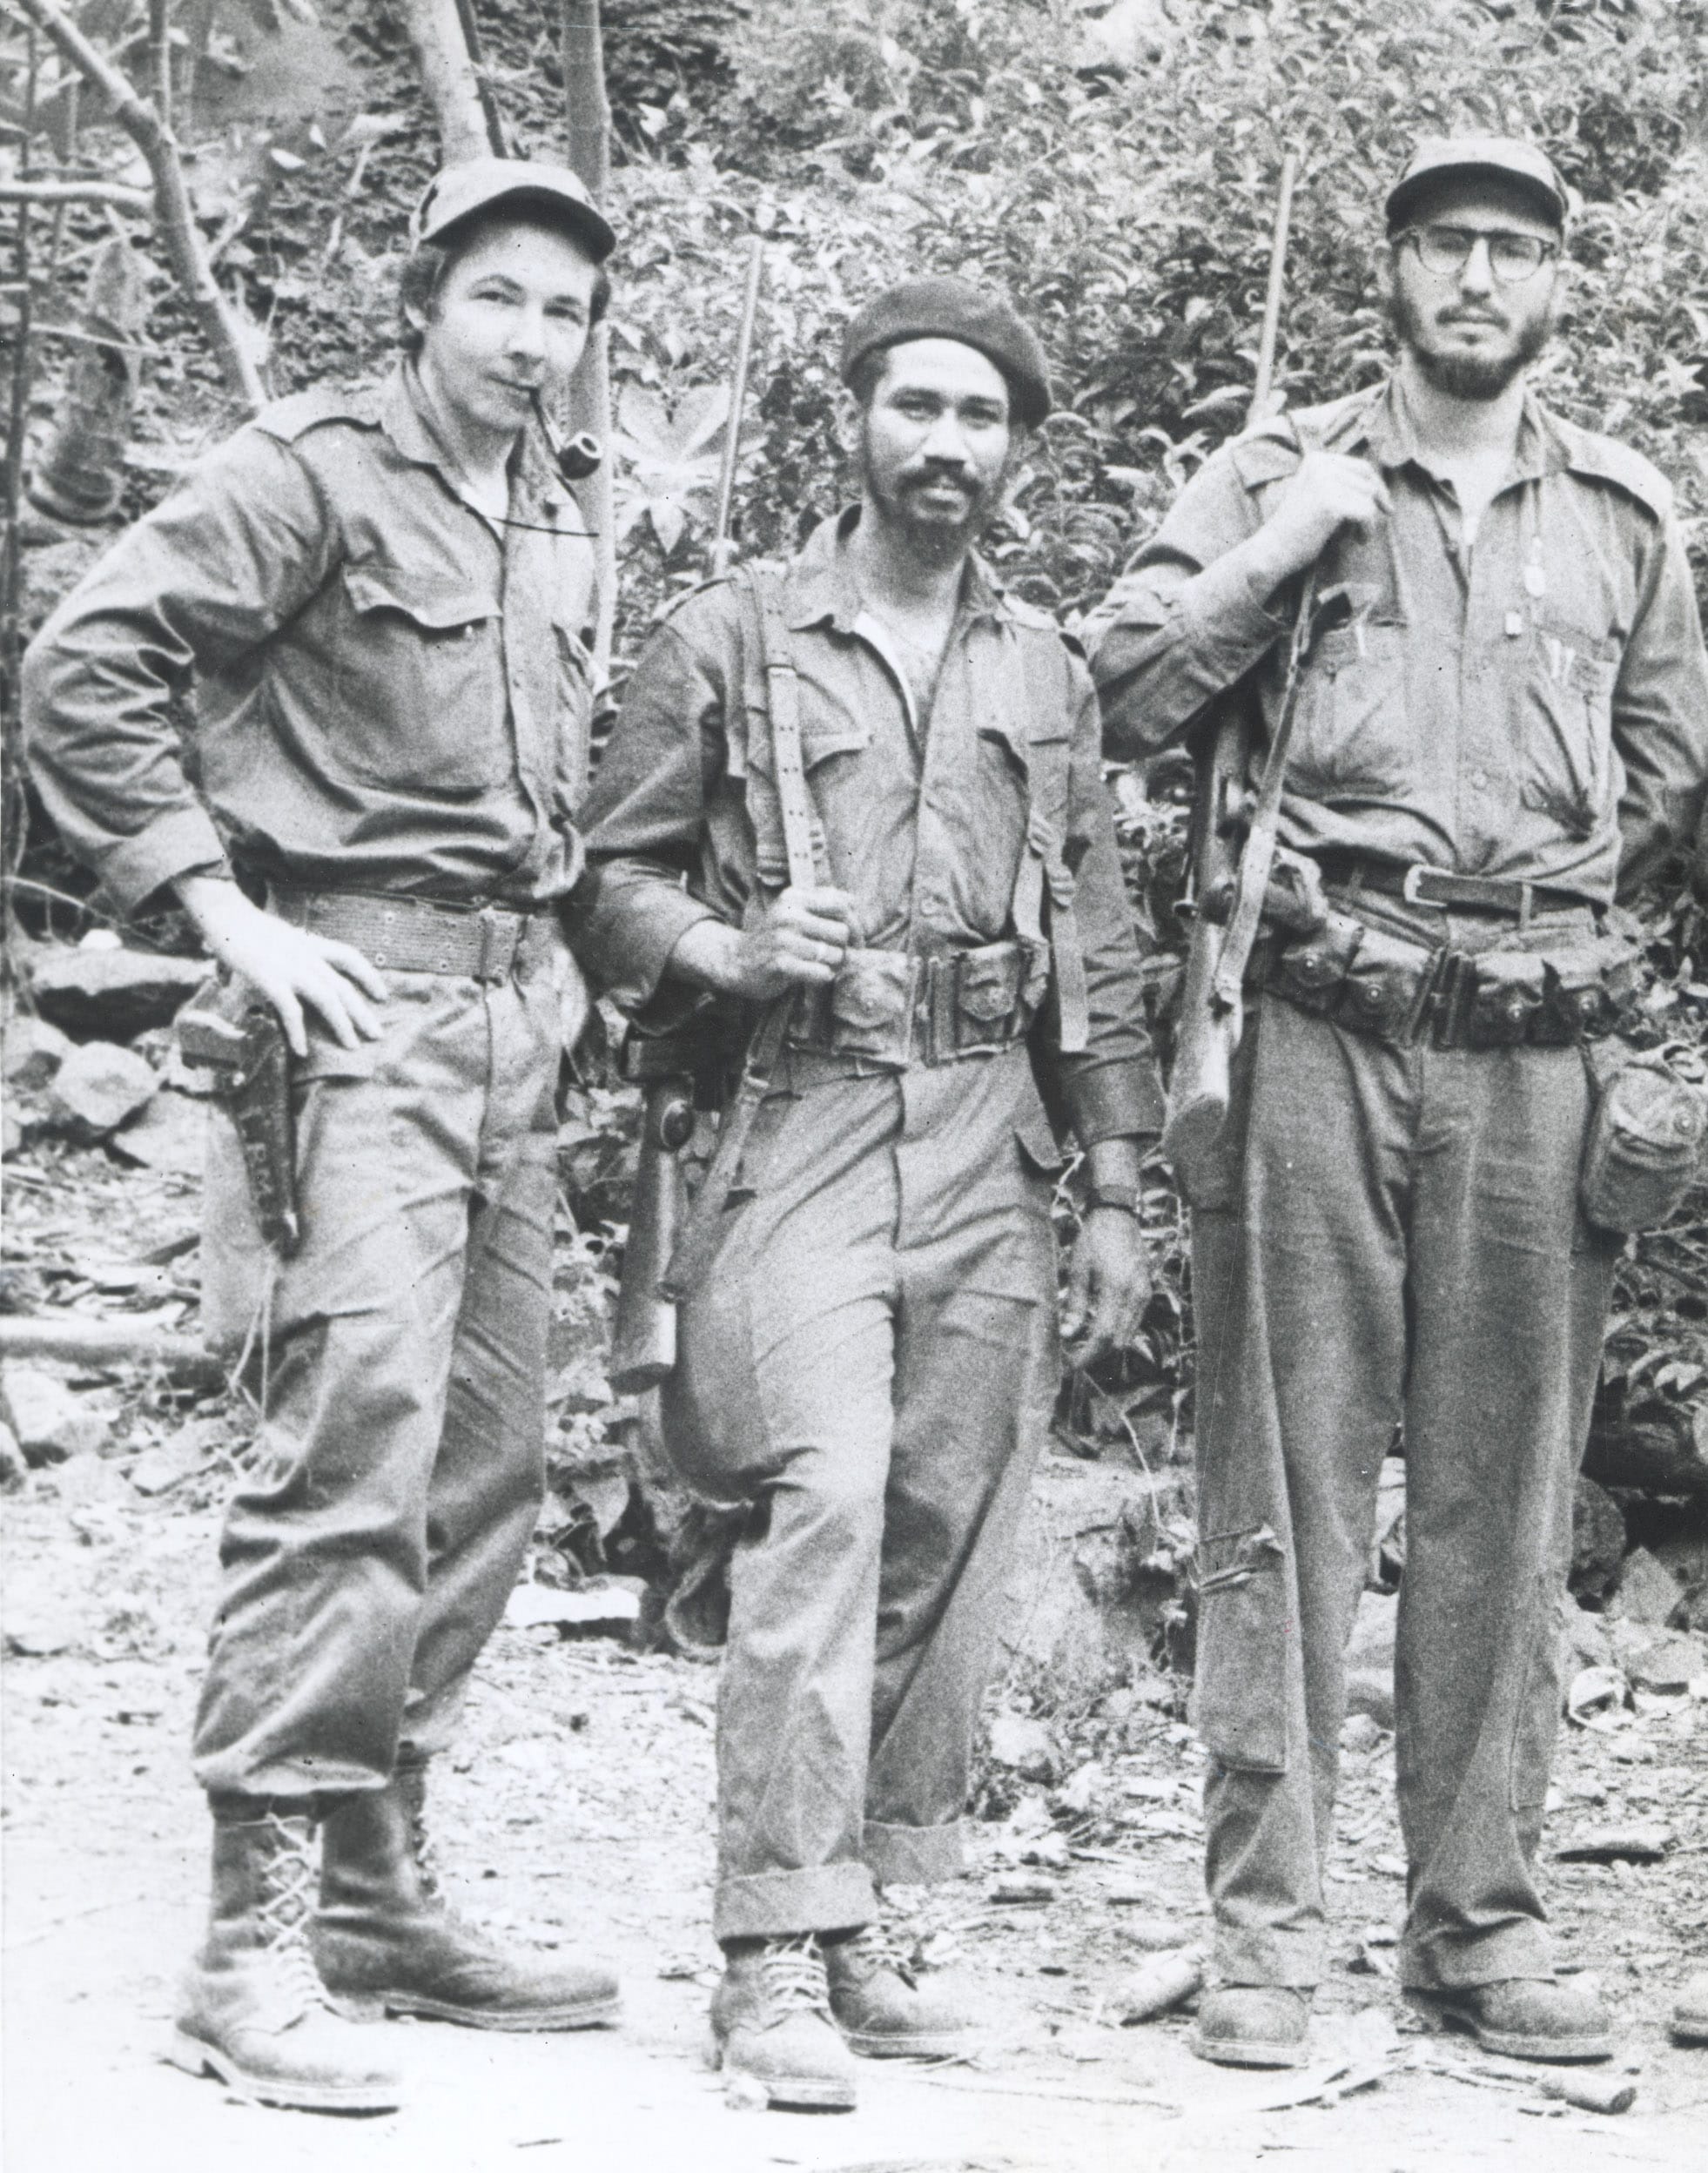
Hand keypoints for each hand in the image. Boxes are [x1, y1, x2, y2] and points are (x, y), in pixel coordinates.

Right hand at [176, 875, 388, 1057]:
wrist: (224, 914)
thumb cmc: (247, 927)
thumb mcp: (281, 937)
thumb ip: (295, 952)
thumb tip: (301, 971)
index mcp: (311, 943)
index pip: (350, 957)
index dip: (369, 976)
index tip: (382, 995)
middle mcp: (307, 956)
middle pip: (343, 986)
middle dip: (363, 1013)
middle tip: (378, 1034)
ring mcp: (291, 967)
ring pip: (327, 999)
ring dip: (342, 1025)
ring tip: (352, 1046)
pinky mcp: (270, 979)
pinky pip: (291, 1011)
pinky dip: (298, 1033)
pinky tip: (302, 1050)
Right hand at [672, 886, 859, 1002]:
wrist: (737, 961)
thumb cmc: (775, 937)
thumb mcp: (792, 910)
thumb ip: (821, 901)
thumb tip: (853, 902)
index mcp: (794, 897)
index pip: (843, 905)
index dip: (856, 925)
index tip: (853, 939)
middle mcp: (788, 914)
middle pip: (842, 932)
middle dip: (843, 948)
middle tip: (835, 956)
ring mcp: (783, 939)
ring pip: (834, 954)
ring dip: (833, 965)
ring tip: (821, 965)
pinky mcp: (781, 964)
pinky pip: (822, 973)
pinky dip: (822, 977)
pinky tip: (812, 975)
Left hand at [1061, 1208, 1152, 1367]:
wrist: (1118, 1215)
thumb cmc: (1094, 1238)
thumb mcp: (1078, 1268)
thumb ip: (1074, 1303)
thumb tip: (1068, 1334)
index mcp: (1116, 1288)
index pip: (1103, 1335)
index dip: (1087, 1355)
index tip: (1071, 1365)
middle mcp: (1135, 1295)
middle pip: (1119, 1341)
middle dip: (1096, 1355)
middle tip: (1074, 1358)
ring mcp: (1144, 1294)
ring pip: (1128, 1334)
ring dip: (1106, 1345)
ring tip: (1083, 1346)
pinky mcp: (1146, 1291)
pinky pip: (1133, 1322)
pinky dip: (1117, 1332)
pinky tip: (1098, 1328)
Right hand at [1253, 451, 1389, 588]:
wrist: (1272, 550)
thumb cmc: (1296, 529)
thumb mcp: (1316, 495)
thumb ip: (1339, 484)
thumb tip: (1380, 485)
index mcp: (1316, 460)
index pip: (1361, 467)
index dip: (1377, 487)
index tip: (1385, 505)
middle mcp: (1321, 466)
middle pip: (1369, 481)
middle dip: (1377, 502)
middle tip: (1375, 523)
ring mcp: (1325, 483)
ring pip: (1369, 498)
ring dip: (1369, 521)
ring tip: (1355, 536)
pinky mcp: (1331, 503)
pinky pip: (1366, 514)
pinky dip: (1367, 530)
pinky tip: (1358, 540)